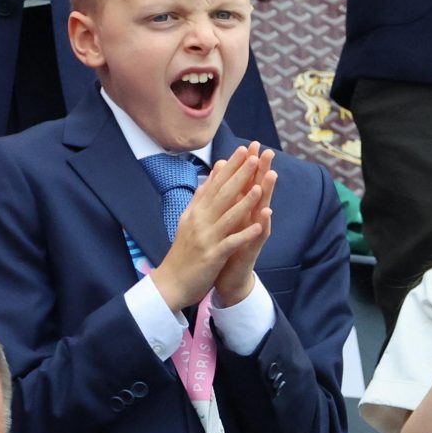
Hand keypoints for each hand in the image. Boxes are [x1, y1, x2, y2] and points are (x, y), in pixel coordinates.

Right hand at [149, 144, 270, 312]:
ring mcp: (206, 238)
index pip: (215, 184)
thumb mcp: (189, 219)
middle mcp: (200, 221)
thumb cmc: (183, 250)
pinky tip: (259, 226)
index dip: (231, 167)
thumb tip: (212, 174)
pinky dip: (244, 234)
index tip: (245, 150)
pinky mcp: (212, 256)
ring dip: (244, 202)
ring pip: (228, 217)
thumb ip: (202, 197)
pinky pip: (230, 243)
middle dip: (240, 176)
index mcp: (196, 211)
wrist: (170, 282)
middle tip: (255, 157)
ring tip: (260, 187)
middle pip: (223, 195)